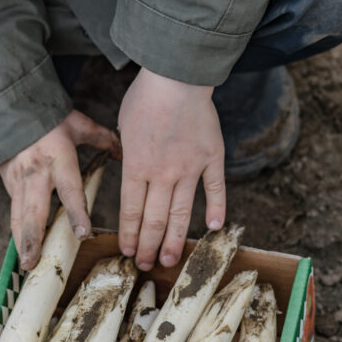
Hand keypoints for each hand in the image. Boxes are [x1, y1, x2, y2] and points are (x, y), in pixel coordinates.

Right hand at [0, 110, 119, 270]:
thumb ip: (102, 138)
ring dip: (22, 242)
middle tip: (34, 261)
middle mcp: (36, 174)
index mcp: (57, 159)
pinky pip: (14, 212)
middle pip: (34, 211)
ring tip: (26, 265)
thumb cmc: (48, 118)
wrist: (9, 110)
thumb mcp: (77, 124)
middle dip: (33, 238)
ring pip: (19, 216)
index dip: (76, 213)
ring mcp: (18, 181)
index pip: (69, 190)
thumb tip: (124, 151)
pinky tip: (23, 250)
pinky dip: (18, 232)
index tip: (82, 233)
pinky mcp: (8, 185)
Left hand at [117, 67, 225, 270]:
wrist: (177, 75)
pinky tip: (214, 228)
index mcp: (136, 167)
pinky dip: (216, 209)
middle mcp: (162, 174)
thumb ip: (128, 155)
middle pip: (154, 220)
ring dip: (175, 241)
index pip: (131, 212)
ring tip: (171, 260)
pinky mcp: (211, 158)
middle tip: (146, 265)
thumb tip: (130, 172)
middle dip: (148, 247)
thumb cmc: (146, 97)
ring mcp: (189, 168)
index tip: (127, 252)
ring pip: (181, 214)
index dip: (129, 236)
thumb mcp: (124, 127)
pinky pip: (215, 189)